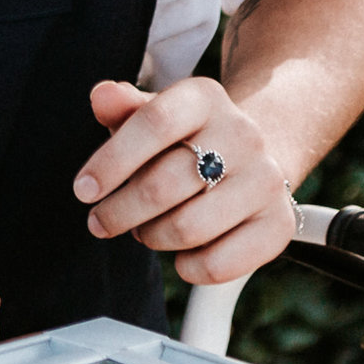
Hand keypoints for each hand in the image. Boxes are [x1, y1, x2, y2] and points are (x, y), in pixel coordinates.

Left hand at [73, 79, 296, 284]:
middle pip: (164, 184)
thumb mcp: (150, 114)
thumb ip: (122, 107)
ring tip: (144, 230)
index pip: (154, 123)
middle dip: (120, 211)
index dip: (112, 160)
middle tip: (102, 221)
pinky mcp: (279, 224)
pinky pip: (221, 263)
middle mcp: (243, 134)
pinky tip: (180, 254)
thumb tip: (103, 96)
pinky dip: (189, 267)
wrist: (248, 158)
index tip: (84, 190)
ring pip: (189, 227)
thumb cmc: (182, 138)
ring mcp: (267, 180)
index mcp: (204, 97)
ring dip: (152, 237)